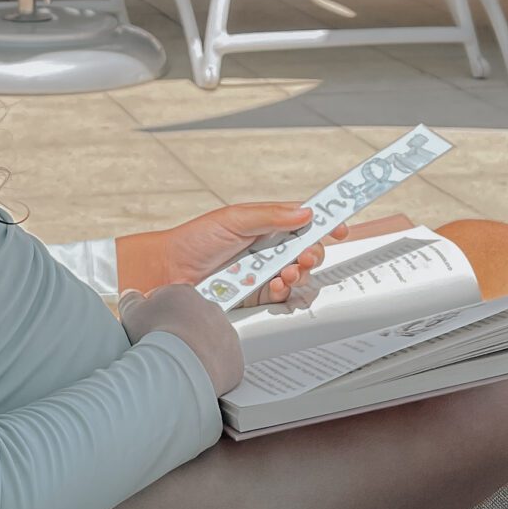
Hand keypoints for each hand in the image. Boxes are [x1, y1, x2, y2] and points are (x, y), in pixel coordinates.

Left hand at [116, 201, 342, 308]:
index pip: (302, 222)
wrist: (167, 273)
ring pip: (297, 276)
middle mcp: (267, 250)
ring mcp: (262, 274)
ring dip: (300, 274)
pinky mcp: (255, 297)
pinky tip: (277, 286)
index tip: (340, 227)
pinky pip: (280, 297)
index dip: (324, 223)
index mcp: (264, 225)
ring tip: (288, 272)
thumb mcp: (234, 218)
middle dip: (313, 253)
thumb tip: (306, 211)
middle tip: (308, 255)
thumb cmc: (194, 240)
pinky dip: (284, 292)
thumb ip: (271, 216)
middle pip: (305, 251)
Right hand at [119, 285, 243, 398]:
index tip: (147, 331)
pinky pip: (221, 363)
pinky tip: (194, 377)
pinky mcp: (235, 359)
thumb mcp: (131, 312)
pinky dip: (209, 369)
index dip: (154, 315)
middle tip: (163, 350)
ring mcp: (226, 333)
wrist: (181, 367)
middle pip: (191, 319)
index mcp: (184, 293)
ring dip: (197, 349)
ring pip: (209, 340)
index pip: (168, 299)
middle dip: (179, 331)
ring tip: (178, 366)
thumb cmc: (154, 337)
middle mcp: (210, 308)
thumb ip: (130, 300)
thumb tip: (131, 295)